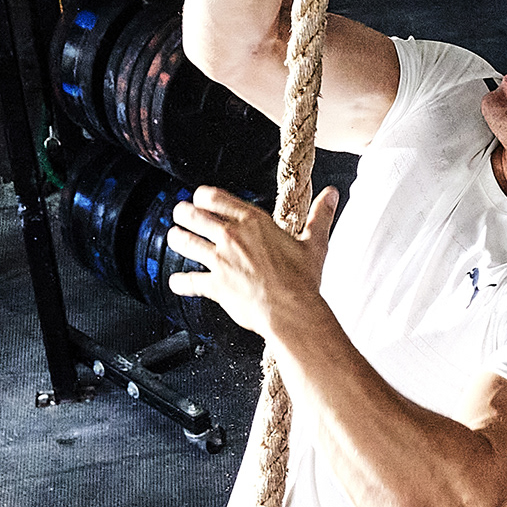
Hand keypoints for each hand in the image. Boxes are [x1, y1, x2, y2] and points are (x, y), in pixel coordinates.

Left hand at [167, 182, 337, 339]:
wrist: (293, 312)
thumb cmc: (303, 280)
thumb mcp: (315, 243)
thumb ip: (320, 215)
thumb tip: (332, 195)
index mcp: (253, 221)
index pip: (214, 197)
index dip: (202, 195)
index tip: (199, 198)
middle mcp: (231, 237)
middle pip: (192, 215)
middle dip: (183, 213)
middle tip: (181, 214)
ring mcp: (220, 260)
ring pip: (184, 242)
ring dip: (176, 238)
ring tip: (174, 236)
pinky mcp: (215, 285)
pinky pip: (189, 281)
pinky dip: (180, 281)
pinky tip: (176, 281)